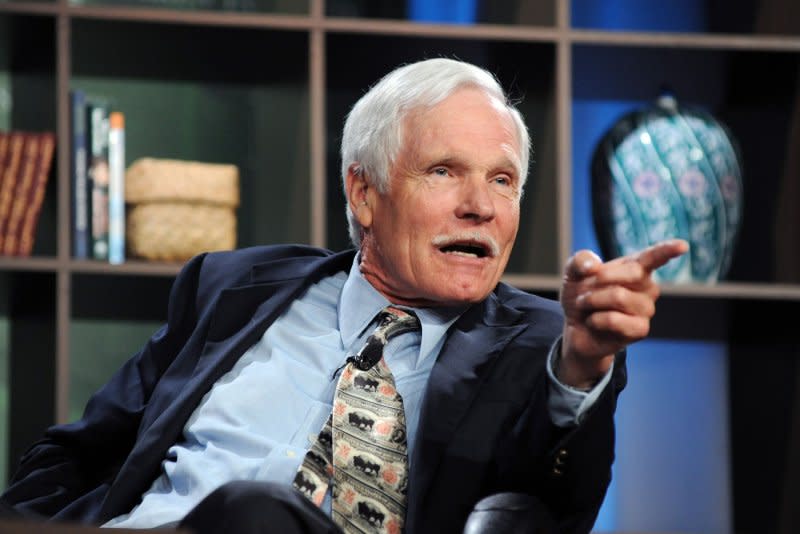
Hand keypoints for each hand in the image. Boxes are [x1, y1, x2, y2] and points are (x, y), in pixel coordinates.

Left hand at [557, 239, 688, 388]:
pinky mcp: (640, 330)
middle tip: (585, 291)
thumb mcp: (572, 274)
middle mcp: (647, 287)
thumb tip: (593, 266)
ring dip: (592, 301)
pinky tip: (594, 322)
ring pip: (618, 296)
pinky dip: (595, 319)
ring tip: (588, 307)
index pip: (654, 256)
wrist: (576, 328)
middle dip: (600, 279)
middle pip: (632, 273)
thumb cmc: (581, 296)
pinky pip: (613, 319)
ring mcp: (646, 309)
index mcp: (635, 268)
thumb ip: (580, 261)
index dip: (667, 250)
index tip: (682, 245)